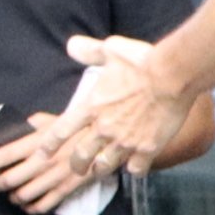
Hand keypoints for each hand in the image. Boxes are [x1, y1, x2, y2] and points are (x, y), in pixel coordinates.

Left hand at [0, 37, 214, 214]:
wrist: (173, 75)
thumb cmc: (142, 61)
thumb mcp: (111, 50)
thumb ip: (89, 50)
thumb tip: (72, 45)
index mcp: (92, 106)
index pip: (61, 131)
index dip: (49, 145)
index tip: (42, 155)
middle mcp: (104, 128)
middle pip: (80, 156)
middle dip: (77, 165)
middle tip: (78, 167)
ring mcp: (125, 141)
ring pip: (105, 166)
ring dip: (102, 168)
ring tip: (102, 168)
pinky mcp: (147, 149)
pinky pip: (135, 169)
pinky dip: (134, 168)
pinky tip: (136, 165)